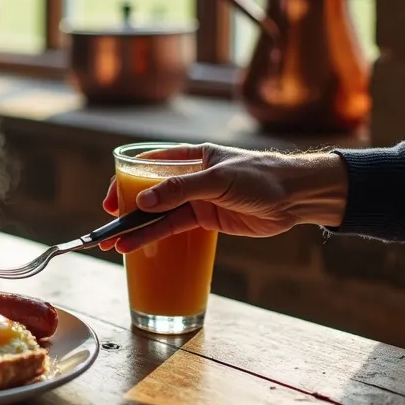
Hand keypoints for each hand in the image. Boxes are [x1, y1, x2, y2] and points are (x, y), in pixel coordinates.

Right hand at [100, 144, 347, 253]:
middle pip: (149, 191)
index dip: (126, 180)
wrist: (297, 197)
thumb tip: (144, 199)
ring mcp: (197, 199)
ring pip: (159, 214)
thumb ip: (180, 189)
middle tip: (107, 224)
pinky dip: (155, 238)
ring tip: (115, 245)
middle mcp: (190, 177)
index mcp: (191, 156)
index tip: (111, 199)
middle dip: (126, 209)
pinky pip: (175, 228)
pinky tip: (138, 247)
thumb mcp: (218, 179)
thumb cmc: (261, 176)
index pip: (149, 164)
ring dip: (137, 229)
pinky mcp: (207, 220)